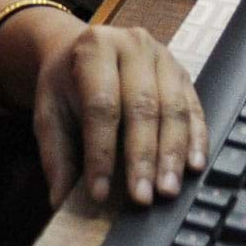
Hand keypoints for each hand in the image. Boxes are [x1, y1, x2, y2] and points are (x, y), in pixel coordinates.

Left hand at [26, 19, 210, 208]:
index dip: (101, 152)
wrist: (85, 51)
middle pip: (142, 106)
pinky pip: (194, 109)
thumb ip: (55, 154)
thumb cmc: (67, 84)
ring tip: (168, 189)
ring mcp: (163, 57)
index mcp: (94, 48)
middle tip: (142, 197)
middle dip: (143, 157)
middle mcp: (133, 46)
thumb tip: (59, 199)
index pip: (101, 105)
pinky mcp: (182, 74)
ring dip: (172, 154)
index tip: (99, 191)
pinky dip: (196, 140)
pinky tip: (193, 166)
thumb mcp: (49, 111)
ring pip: (173, 109)